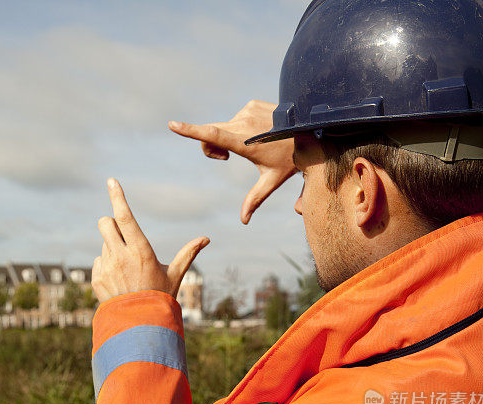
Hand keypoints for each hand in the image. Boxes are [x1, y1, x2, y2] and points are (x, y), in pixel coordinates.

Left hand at [93, 178, 209, 303]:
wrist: (141, 326)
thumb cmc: (161, 298)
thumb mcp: (175, 275)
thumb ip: (188, 254)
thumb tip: (205, 239)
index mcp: (141, 251)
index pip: (125, 217)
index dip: (117, 197)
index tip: (111, 181)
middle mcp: (120, 257)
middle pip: (105, 223)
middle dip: (111, 224)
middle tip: (123, 237)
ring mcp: (106, 268)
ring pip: (103, 243)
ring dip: (112, 249)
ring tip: (127, 270)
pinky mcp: (96, 278)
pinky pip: (97, 261)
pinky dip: (106, 266)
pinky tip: (119, 281)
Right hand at [169, 100, 296, 223]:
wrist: (309, 129)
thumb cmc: (290, 158)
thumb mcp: (272, 180)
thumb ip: (255, 199)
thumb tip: (244, 221)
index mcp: (243, 142)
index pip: (213, 135)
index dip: (191, 131)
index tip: (173, 124)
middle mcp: (243, 123)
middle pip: (211, 135)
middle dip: (212, 149)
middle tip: (226, 160)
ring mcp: (247, 110)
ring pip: (223, 128)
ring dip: (229, 139)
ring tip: (252, 145)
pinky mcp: (251, 103)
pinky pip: (236, 118)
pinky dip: (240, 128)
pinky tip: (259, 133)